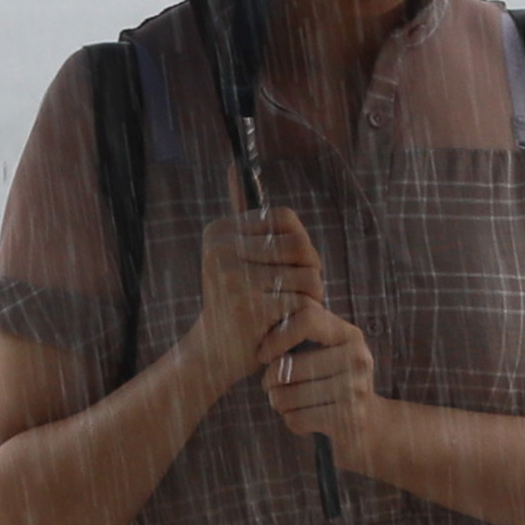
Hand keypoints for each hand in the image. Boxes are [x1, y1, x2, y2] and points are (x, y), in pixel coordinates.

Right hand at [193, 202, 321, 393]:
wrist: (211, 358)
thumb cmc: (234, 308)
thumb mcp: (235, 260)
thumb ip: (245, 222)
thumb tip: (235, 166)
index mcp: (218, 231)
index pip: (285, 218)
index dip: (302, 245)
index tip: (294, 269)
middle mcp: (221, 249)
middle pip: (301, 244)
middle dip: (312, 271)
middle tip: (301, 296)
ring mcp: (233, 276)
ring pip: (308, 274)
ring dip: (312, 298)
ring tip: (292, 313)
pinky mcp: (249, 305)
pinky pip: (304, 301)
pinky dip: (304, 318)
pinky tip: (287, 329)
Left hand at [262, 300, 380, 468]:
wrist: (373, 425)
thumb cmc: (336, 382)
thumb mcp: (328, 351)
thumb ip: (303, 333)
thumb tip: (263, 317)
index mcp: (350, 335)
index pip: (306, 319)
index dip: (276, 337)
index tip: (262, 354)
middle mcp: (357, 358)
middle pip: (288, 366)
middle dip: (269, 380)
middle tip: (270, 386)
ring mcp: (355, 389)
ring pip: (287, 395)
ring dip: (278, 402)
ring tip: (286, 402)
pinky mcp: (348, 419)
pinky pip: (296, 419)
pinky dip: (292, 421)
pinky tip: (303, 419)